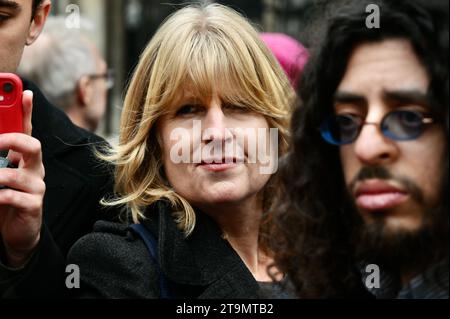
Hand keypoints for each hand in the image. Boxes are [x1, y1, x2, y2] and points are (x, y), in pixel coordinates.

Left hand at [0, 91, 45, 267]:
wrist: (17, 232)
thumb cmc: (6, 197)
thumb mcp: (1, 171)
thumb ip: (0, 153)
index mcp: (26, 158)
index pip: (28, 129)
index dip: (27, 110)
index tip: (24, 91)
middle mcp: (35, 169)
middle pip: (33, 145)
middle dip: (12, 140)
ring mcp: (36, 187)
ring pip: (16, 174)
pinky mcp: (32, 206)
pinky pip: (11, 196)